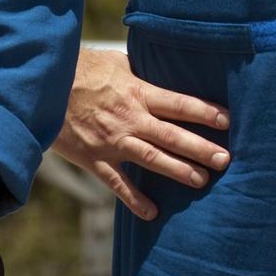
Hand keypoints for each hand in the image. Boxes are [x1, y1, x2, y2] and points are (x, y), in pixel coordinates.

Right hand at [51, 48, 230, 219]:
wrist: (48, 87)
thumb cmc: (86, 70)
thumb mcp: (120, 63)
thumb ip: (143, 73)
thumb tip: (164, 70)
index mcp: (139, 92)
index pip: (180, 104)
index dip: (205, 112)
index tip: (227, 120)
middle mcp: (131, 119)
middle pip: (172, 135)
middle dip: (200, 147)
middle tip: (224, 159)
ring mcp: (114, 141)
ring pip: (152, 159)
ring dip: (178, 170)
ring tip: (201, 180)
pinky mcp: (95, 159)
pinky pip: (117, 183)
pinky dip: (134, 199)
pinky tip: (152, 212)